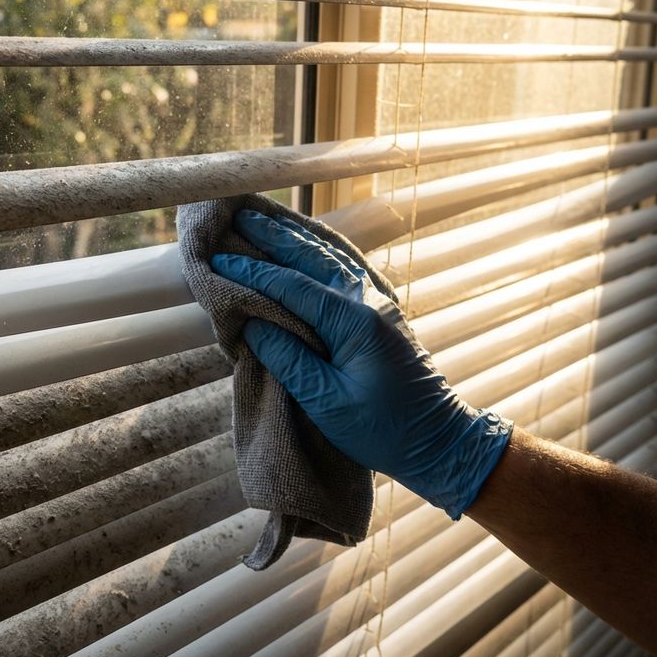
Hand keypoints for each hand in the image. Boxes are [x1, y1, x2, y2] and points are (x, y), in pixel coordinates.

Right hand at [210, 209, 511, 518]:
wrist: (438, 441)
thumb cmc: (382, 429)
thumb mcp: (326, 402)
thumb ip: (287, 359)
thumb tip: (252, 323)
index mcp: (353, 321)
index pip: (291, 285)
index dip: (252, 271)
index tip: (218, 259)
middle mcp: (367, 300)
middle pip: (312, 256)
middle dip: (273, 235)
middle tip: (238, 215)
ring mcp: (377, 302)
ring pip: (331, 255)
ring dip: (296, 236)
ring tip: (265, 218)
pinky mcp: (380, 311)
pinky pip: (345, 267)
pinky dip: (319, 250)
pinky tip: (306, 243)